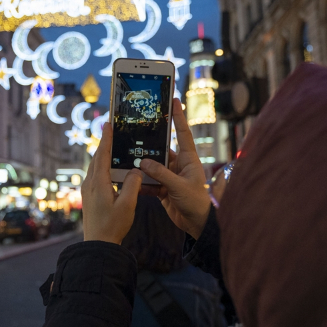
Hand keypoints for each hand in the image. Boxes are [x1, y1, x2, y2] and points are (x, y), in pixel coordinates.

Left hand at [82, 123, 142, 244]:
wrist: (98, 244)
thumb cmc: (113, 225)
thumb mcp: (128, 204)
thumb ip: (132, 184)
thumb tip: (135, 170)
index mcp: (99, 183)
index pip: (103, 155)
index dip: (106, 139)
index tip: (108, 124)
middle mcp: (90, 183)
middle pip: (97, 158)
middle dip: (104, 144)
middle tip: (111, 130)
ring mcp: (88, 190)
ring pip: (96, 167)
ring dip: (104, 155)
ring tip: (113, 146)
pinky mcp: (89, 196)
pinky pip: (96, 175)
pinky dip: (103, 167)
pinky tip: (111, 169)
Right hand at [140, 98, 210, 238]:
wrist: (197, 225)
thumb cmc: (196, 202)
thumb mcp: (179, 186)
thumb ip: (161, 174)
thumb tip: (143, 162)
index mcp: (189, 159)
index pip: (183, 133)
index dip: (178, 117)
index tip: (174, 100)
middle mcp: (179, 165)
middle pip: (162, 149)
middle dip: (150, 144)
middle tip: (136, 132)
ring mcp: (171, 177)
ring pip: (153, 167)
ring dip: (143, 167)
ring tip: (129, 160)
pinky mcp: (164, 189)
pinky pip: (150, 182)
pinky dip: (142, 183)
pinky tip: (132, 182)